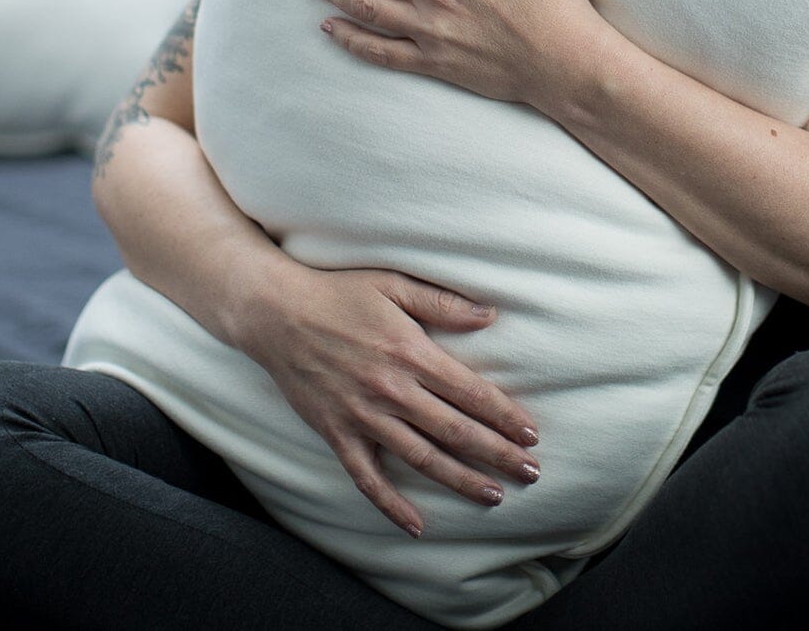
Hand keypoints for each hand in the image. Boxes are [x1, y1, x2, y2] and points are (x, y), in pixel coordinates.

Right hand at [238, 265, 542, 538]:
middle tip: (530, 472)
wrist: (277, 313)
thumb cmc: (340, 292)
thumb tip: (491, 315)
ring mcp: (363, 416)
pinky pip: (367, 478)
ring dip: (460, 481)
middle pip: (455, 431)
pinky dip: (391, 505)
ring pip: (421, 459)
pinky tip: (416, 525)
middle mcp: (391, 390)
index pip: (470, 392)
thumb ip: (443, 302)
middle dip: (497, 454)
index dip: (504, 415)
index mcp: (410, 352)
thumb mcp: (394, 283)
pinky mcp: (336, 434)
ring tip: (494, 496)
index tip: (531, 433)